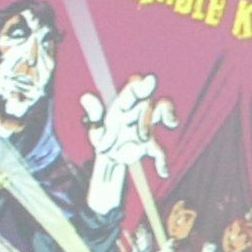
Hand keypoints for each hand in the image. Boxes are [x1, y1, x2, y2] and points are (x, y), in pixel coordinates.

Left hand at [82, 79, 170, 218]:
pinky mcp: (150, 144)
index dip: (142, 84)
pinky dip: (162, 161)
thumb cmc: (104, 135)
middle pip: (150, 104)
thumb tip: (85, 97)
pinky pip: (160, 150)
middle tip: (143, 136)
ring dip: (165, 120)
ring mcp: (147, 126)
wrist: (108, 156)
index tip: (149, 80)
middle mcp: (138, 112)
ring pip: (162, 113)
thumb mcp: (97, 126)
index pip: (134, 90)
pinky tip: (162, 171)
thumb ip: (94, 113)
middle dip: (149, 118)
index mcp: (124, 106)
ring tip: (157, 136)